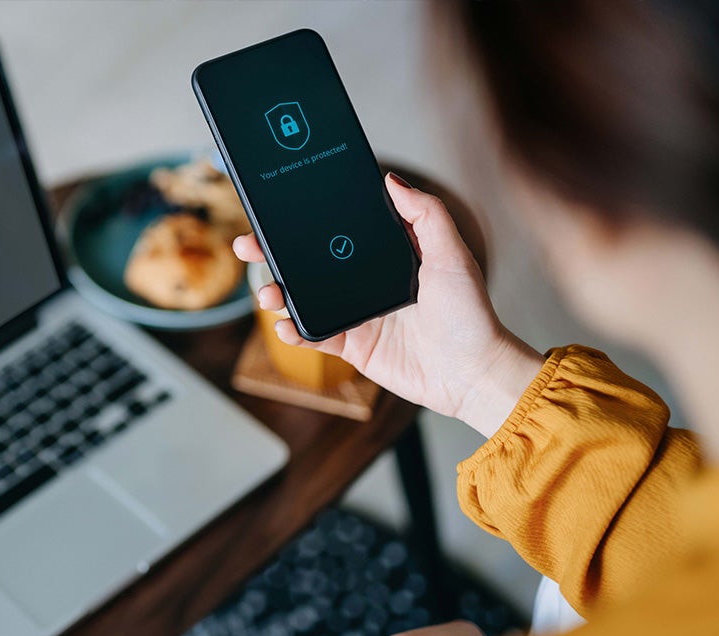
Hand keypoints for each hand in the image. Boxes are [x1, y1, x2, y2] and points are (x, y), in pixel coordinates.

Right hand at [234, 173, 543, 436]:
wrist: (472, 372)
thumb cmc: (469, 313)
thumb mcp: (451, 253)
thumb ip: (425, 213)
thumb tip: (391, 180)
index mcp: (382, 256)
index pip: (335, 232)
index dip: (304, 221)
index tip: (277, 209)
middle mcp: (362, 282)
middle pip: (307, 263)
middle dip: (272, 254)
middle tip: (247, 246)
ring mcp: (354, 314)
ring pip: (302, 298)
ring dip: (276, 293)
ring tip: (268, 292)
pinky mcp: (351, 347)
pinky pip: (313, 336)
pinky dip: (293, 331)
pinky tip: (285, 326)